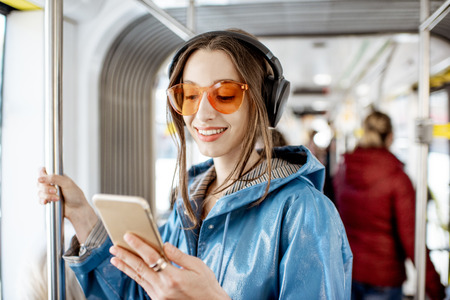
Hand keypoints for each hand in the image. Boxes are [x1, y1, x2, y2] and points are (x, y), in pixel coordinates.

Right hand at [37, 167, 96, 241]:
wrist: (77, 209)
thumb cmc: (75, 195)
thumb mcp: (67, 183)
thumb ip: (54, 178)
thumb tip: (40, 178)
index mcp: (57, 177)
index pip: (44, 171)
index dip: (42, 174)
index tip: (43, 179)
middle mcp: (52, 184)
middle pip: (40, 182)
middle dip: (46, 188)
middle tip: (55, 191)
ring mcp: (49, 192)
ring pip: (39, 192)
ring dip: (47, 195)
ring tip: (57, 198)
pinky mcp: (48, 200)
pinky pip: (40, 199)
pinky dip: (43, 200)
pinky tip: (47, 202)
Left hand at [110, 234, 229, 299]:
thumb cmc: (207, 286)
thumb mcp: (197, 266)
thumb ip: (179, 255)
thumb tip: (164, 245)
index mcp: (173, 277)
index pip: (151, 257)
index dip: (138, 245)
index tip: (129, 236)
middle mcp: (163, 288)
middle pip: (139, 269)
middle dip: (125, 256)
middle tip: (114, 247)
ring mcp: (159, 296)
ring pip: (139, 278)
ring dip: (126, 267)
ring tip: (115, 258)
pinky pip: (144, 285)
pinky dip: (136, 275)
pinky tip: (131, 269)